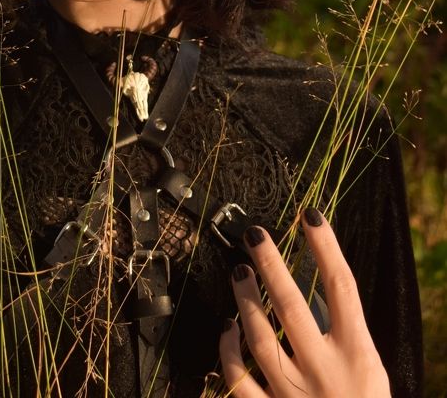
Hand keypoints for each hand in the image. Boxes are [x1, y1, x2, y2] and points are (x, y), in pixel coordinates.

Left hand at [219, 209, 390, 397]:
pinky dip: (228, 353)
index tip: (310, 215)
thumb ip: (343, 331)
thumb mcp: (368, 368)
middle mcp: (326, 372)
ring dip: (245, 301)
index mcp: (358, 355)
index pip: (342, 288)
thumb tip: (316, 284)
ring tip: (239, 271)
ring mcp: (295, 395)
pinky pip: (239, 381)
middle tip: (255, 234)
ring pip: (259, 338)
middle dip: (272, 265)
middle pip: (292, 306)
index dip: (326, 247)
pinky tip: (226, 327)